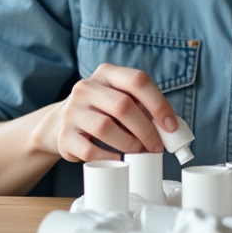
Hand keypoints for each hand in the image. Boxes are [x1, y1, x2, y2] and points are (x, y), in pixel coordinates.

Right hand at [36, 63, 178, 162]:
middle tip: (157, 146)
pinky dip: (109, 157)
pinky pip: (90, 150)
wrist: (61, 123)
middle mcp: (86, 87)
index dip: (158, 104)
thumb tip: (169, 128)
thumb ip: (143, 107)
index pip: (137, 80)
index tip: (170, 126)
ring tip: (139, 152)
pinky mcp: (64, 135)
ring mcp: (72, 110)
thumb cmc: (102, 111)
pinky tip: (119, 159)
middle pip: (123, 106)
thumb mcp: (120, 98)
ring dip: (129, 144)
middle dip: (146, 130)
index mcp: (106, 73)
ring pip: (106, 128)